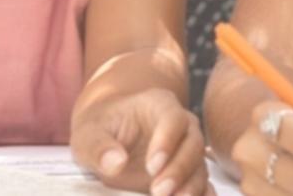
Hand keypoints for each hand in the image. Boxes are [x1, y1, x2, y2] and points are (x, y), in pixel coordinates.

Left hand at [71, 87, 210, 195]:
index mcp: (159, 105)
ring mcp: (187, 151)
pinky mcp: (188, 174)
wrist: (107, 140)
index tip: (151, 167)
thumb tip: (116, 163)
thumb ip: (98, 146)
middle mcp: (181, 126)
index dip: (167, 142)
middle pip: (193, 144)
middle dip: (179, 169)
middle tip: (159, 191)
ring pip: (200, 167)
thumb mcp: (88, 134)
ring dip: (191, 188)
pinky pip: (203, 185)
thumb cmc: (99, 130)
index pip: (173, 119)